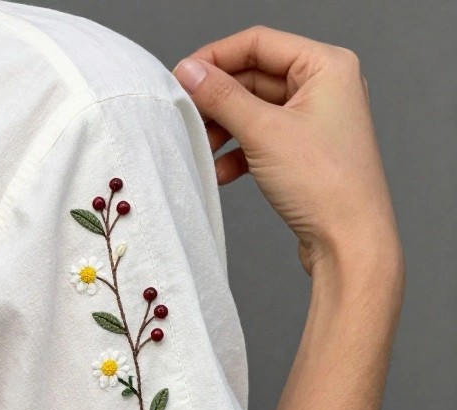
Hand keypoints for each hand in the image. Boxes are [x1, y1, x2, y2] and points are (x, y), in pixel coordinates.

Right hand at [172, 26, 401, 275]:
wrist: (349, 242)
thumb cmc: (326, 186)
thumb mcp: (264, 133)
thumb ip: (222, 97)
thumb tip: (190, 72)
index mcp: (326, 66)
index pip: (259, 43)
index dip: (216, 57)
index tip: (183, 76)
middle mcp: (325, 88)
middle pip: (255, 77)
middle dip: (219, 100)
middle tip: (187, 116)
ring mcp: (316, 122)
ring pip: (255, 111)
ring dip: (225, 129)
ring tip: (202, 149)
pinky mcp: (306, 153)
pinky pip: (263, 140)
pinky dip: (239, 152)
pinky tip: (221, 171)